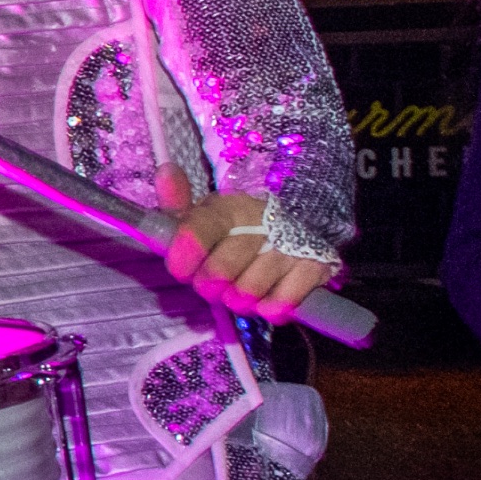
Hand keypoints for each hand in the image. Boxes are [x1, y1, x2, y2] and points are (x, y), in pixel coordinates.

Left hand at [157, 167, 341, 323]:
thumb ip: (176, 203)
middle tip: (212, 282)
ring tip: (239, 288)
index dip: (184, 257)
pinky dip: (268, 308)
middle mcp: (262, 221)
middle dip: (209, 286)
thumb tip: (165, 171)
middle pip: (219, 272)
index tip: (182, 270)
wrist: (285, 237)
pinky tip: (266, 297)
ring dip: (238, 299)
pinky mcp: (314, 268)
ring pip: (247, 292)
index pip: (198, 231)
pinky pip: (279, 304)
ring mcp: (290, 245)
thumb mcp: (201, 217)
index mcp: (229, 207)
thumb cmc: (230, 233)